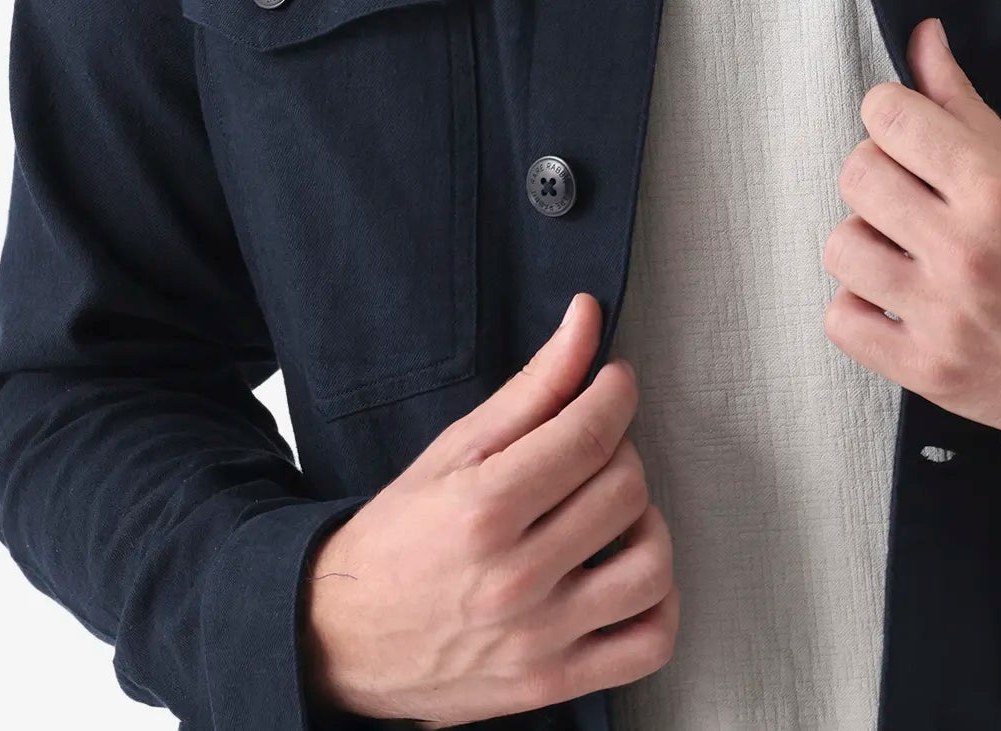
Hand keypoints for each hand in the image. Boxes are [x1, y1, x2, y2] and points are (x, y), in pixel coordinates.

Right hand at [300, 293, 678, 721]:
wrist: (342, 637)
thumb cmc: (399, 536)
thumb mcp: (454, 449)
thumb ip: (533, 385)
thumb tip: (587, 317)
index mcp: (484, 509)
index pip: (590, 435)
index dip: (616, 394)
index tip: (614, 383)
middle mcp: (513, 578)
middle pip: (625, 490)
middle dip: (622, 451)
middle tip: (594, 449)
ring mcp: (537, 638)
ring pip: (650, 565)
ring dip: (647, 524)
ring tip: (614, 513)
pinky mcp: (552, 684)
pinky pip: (647, 645)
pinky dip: (658, 603)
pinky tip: (629, 571)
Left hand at [822, 16, 1000, 447]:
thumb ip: (966, 106)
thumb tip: (923, 38)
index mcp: (997, 188)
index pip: (889, 114)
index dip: (893, 113)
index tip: (910, 130)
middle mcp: (964, 249)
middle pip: (857, 174)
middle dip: (880, 171)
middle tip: (911, 190)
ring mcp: (944, 315)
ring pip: (842, 245)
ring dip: (869, 240)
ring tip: (905, 246)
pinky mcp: (930, 372)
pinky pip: (842, 321)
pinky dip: (861, 308)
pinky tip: (896, 299)